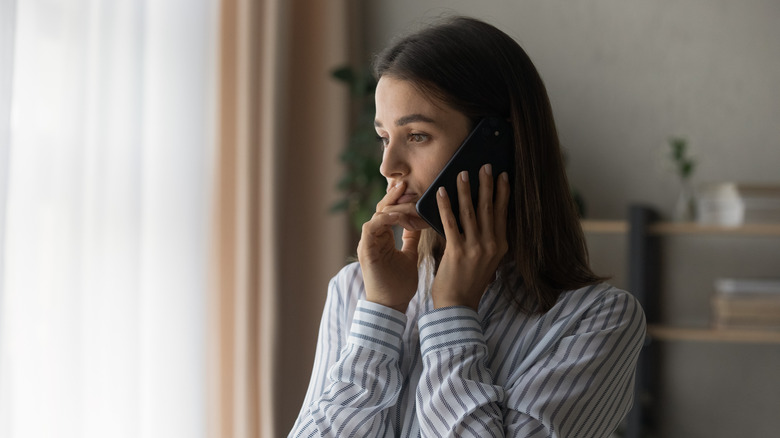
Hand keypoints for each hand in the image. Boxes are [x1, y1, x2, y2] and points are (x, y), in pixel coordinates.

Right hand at [357, 182, 422, 312]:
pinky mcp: (366, 250)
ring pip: (376, 215)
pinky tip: (398, 216)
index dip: (400, 200)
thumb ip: (411, 239)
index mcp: (383, 238)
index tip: (414, 189)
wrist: (391, 306)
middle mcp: (373, 238)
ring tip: (407, 198)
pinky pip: (371, 227)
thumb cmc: (400, 285)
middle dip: (394, 196)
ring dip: (392, 206)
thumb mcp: (410, 255)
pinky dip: (384, 219)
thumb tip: (419, 223)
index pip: (389, 211)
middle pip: (381, 209)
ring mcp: (368, 243)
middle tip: (406, 183)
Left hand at [431, 164, 509, 309]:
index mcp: (500, 246)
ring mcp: (475, 248)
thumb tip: (484, 219)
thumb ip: (487, 241)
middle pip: (489, 208)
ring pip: (470, 212)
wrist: (457, 305)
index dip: (503, 193)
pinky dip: (445, 205)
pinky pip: (450, 222)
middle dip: (487, 184)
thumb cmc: (469, 282)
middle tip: (485, 165)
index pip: (503, 213)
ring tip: (462, 173)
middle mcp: (491, 245)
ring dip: (466, 190)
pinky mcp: (457, 250)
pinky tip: (441, 192)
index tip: (503, 175)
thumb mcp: (487, 262)